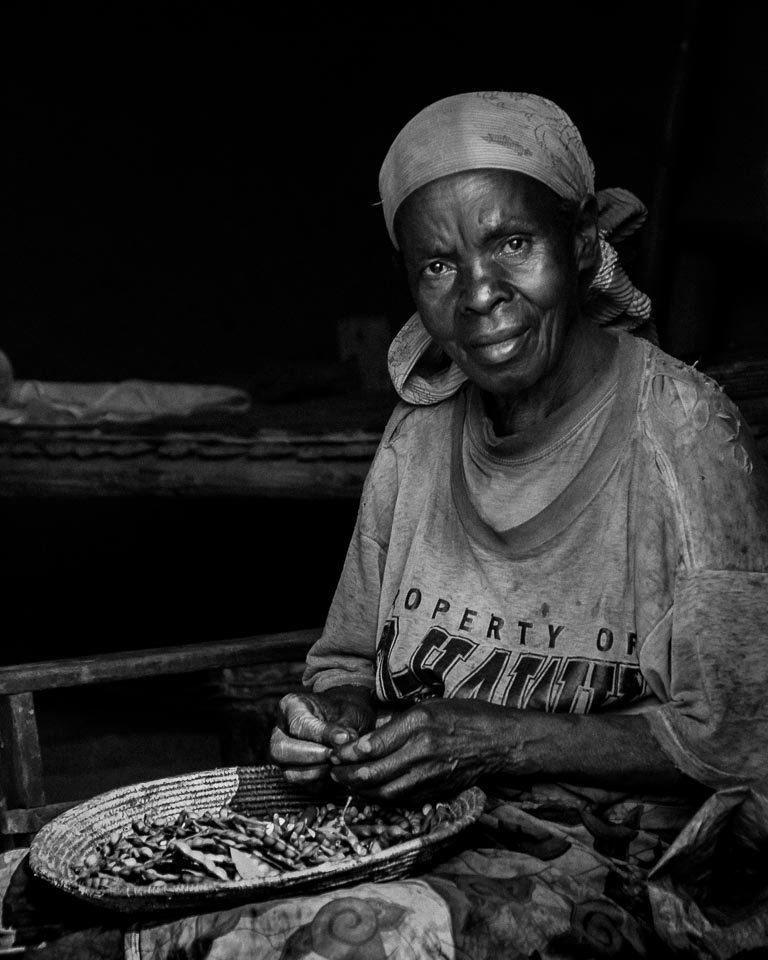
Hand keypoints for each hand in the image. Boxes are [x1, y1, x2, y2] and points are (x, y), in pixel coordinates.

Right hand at [269, 686, 374, 785]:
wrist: (350, 721)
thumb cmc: (348, 711)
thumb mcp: (351, 710)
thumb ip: (345, 724)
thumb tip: (345, 740)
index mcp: (291, 706)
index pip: (298, 723)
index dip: (321, 733)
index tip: (344, 738)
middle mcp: (281, 730)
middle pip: (281, 749)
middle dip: (311, 755)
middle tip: (336, 755)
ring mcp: (285, 754)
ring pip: (288, 772)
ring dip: (316, 772)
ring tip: (338, 763)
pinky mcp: (294, 773)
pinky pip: (302, 786)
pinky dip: (320, 783)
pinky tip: (336, 772)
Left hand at [329, 698, 503, 802]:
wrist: (499, 741)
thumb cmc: (464, 716)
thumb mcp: (428, 706)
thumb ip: (397, 722)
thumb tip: (366, 736)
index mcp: (418, 723)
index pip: (372, 745)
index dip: (348, 754)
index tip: (334, 754)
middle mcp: (422, 750)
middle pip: (374, 773)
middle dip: (348, 776)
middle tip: (332, 773)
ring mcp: (430, 774)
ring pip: (386, 791)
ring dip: (362, 791)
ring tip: (347, 784)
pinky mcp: (436, 790)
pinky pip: (403, 799)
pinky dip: (383, 797)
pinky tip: (373, 792)